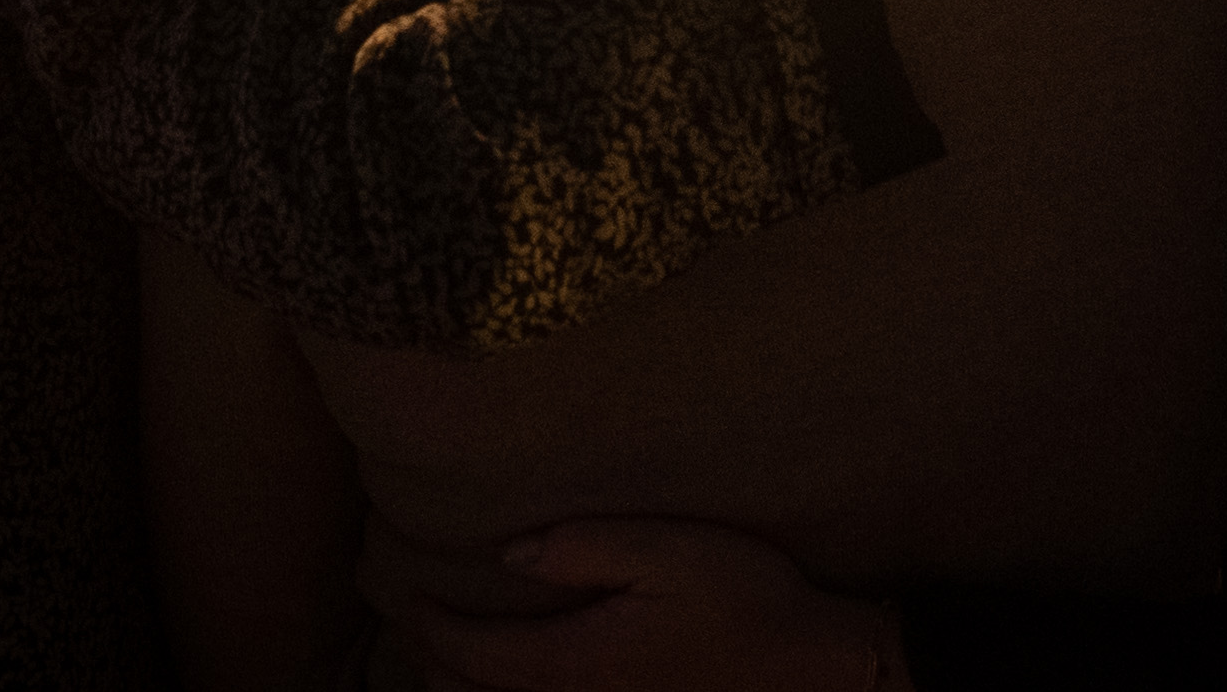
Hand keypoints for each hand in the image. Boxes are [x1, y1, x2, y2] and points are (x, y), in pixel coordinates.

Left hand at [405, 518, 900, 691]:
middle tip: (415, 627)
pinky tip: (515, 687)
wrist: (817, 668)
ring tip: (442, 665)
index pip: (477, 654)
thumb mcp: (667, 551)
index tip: (409, 595)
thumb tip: (510, 556)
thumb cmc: (748, 599)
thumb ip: (583, 548)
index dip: (433, 626)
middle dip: (436, 665)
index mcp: (579, 663)